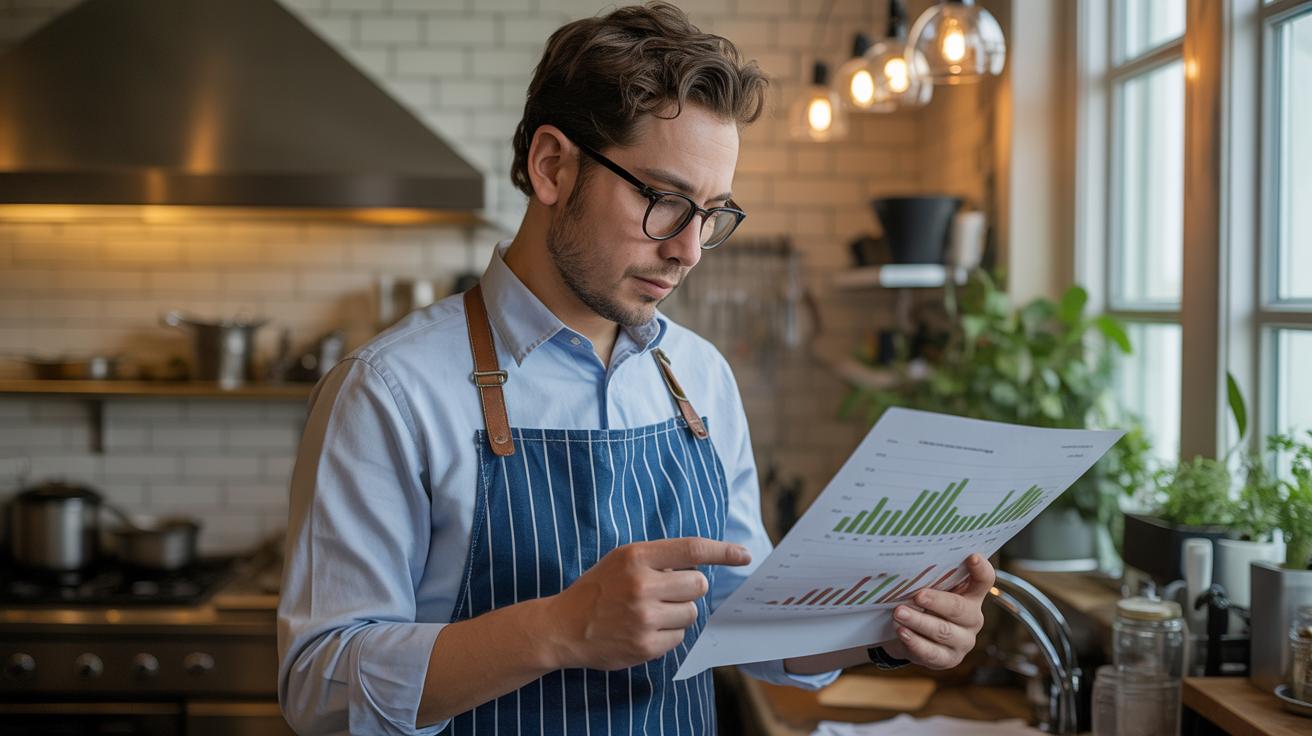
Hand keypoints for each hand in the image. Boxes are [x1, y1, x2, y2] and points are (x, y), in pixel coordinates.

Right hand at [543, 537, 750, 670]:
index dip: (723, 551)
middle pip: (698, 585)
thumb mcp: (622, 560)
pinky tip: (644, 630)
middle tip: (667, 592)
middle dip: (689, 588)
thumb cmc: (598, 589)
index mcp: (637, 557)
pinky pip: (679, 638)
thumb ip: (659, 558)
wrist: (563, 626)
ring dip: (678, 613)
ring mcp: (644, 618)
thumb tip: (703, 564)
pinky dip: (667, 635)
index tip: (744, 555)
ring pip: (691, 613)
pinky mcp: (645, 645)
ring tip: (649, 612)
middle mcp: (642, 585)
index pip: (692, 550)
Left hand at [880, 554, 993, 669]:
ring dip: (919, 621)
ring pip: (943, 631)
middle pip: (959, 608)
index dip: (981, 569)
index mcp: (972, 596)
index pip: (984, 580)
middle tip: (917, 596)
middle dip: (937, 601)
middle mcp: (972, 618)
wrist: (909, 637)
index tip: (972, 557)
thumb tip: (911, 562)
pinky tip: (902, 632)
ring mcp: (963, 641)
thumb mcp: (928, 589)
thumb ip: (930, 578)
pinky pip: (932, 652)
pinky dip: (915, 642)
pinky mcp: (948, 659)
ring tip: (899, 613)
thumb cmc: (922, 605)